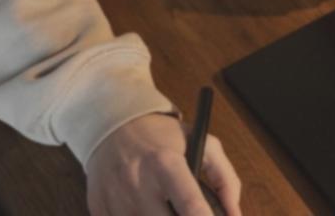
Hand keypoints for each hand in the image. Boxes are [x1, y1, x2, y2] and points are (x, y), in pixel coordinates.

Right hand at [86, 112, 242, 215]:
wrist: (113, 126)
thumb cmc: (162, 138)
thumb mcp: (201, 142)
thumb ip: (225, 179)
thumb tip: (235, 215)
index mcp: (165, 163)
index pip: (190, 205)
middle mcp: (138, 183)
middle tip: (189, 215)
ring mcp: (116, 200)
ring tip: (165, 208)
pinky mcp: (99, 209)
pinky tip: (147, 210)